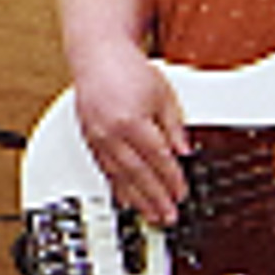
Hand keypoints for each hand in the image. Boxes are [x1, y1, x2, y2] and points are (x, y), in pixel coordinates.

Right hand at [70, 36, 189, 221]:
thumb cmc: (128, 71)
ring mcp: (97, 139)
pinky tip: (126, 200)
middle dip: (154, 198)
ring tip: (150, 215)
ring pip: (119, 177)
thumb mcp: (163, 94)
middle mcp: (111, 134)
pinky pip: (105, 170)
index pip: (157, 158)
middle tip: (167, 217)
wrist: (97, 58)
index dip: (172, 179)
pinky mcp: (90, 141)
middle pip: (137, 174)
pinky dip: (117, 188)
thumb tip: (183, 151)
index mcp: (132, 121)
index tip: (181, 194)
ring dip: (137, 199)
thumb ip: (173, 125)